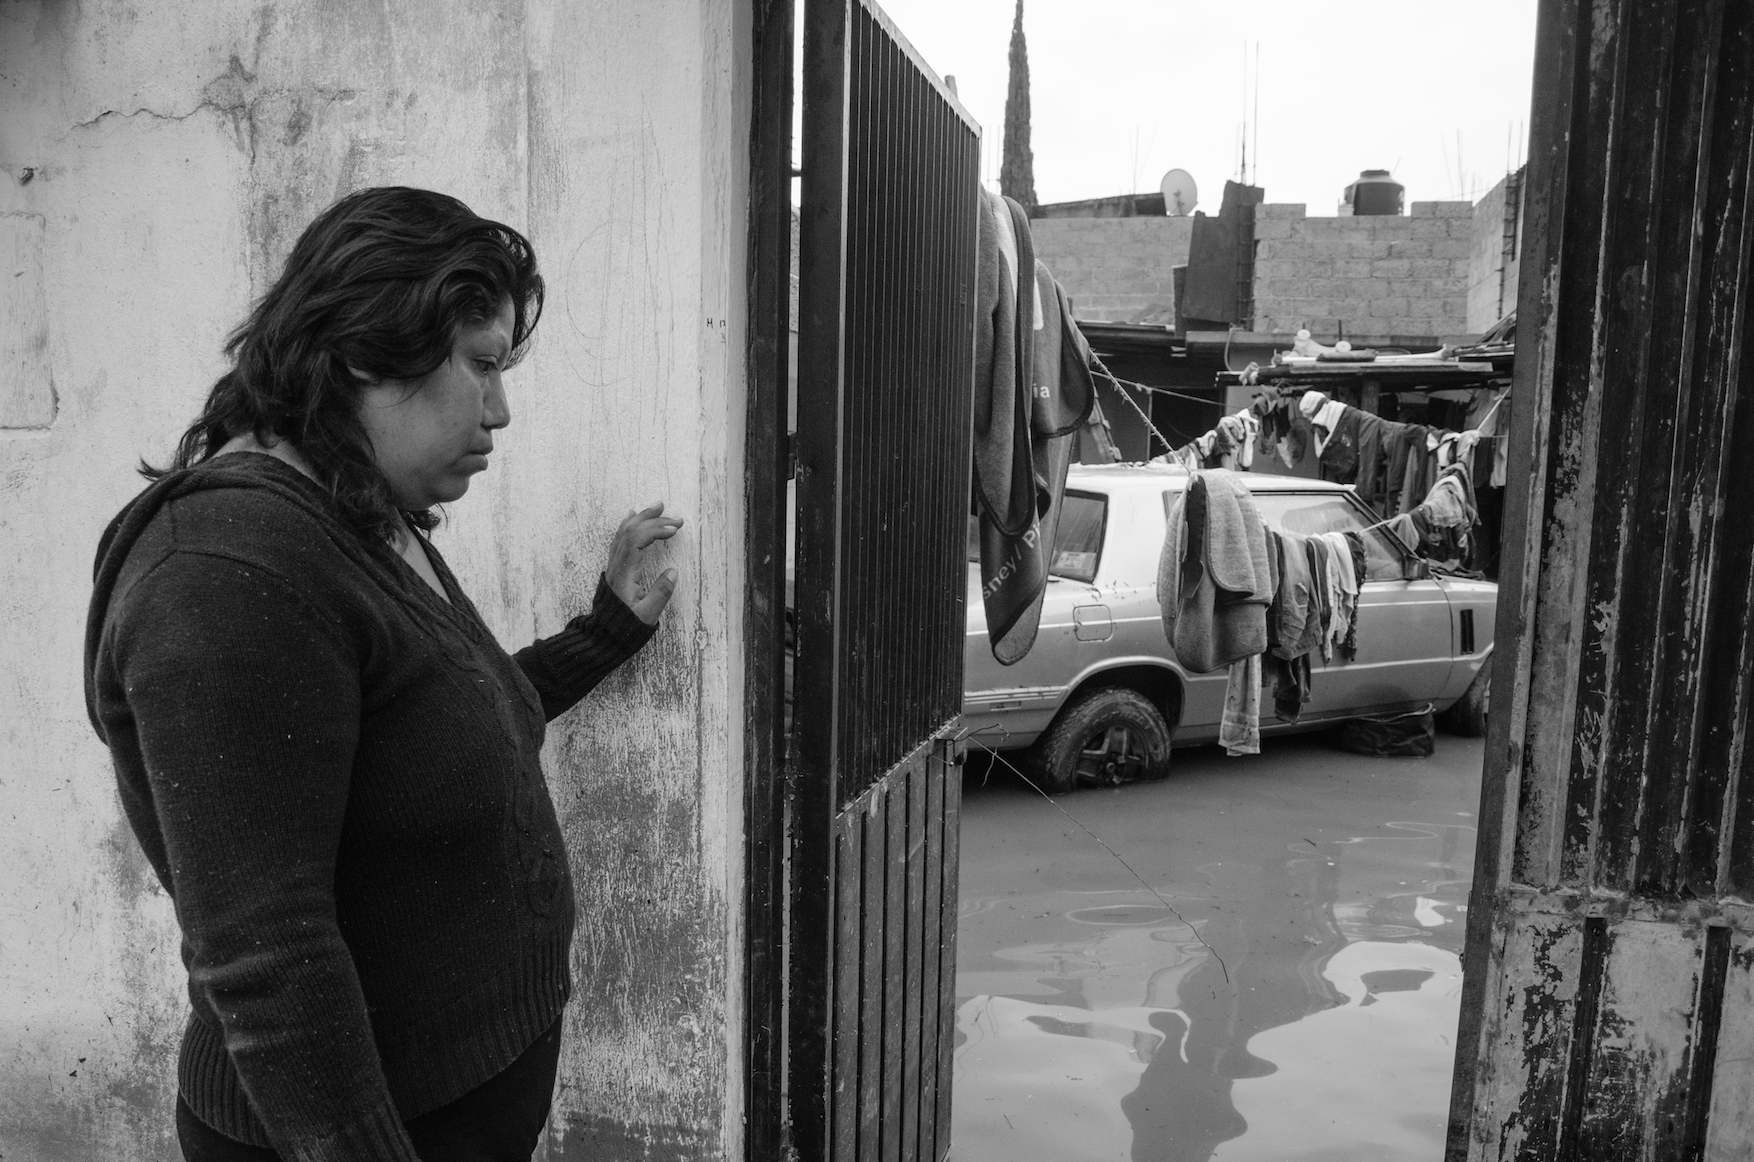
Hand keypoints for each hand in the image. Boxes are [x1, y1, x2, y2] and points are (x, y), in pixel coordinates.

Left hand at [608, 501, 684, 624]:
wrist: (603, 635)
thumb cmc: (625, 627)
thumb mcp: (647, 615)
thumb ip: (661, 592)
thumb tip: (673, 571)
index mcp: (625, 573)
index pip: (637, 540)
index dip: (656, 530)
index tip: (674, 530)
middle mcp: (617, 564)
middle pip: (632, 531)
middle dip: (655, 521)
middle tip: (676, 519)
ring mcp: (614, 565)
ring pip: (624, 532)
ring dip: (642, 518)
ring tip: (658, 508)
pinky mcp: (615, 567)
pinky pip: (619, 539)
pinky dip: (629, 525)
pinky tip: (632, 516)